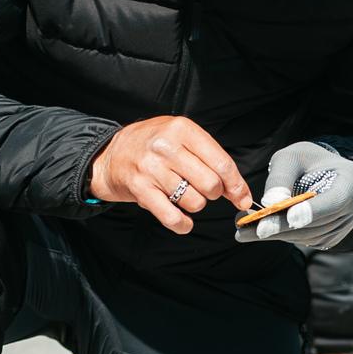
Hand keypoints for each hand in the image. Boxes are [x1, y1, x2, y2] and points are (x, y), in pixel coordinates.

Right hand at [89, 116, 252, 234]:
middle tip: (204, 189)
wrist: (110, 153)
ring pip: (193, 201)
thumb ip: (210, 158)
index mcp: (182, 129)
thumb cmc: (151, 145)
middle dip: (214, 194)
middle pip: (210, 184)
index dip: (236, 185)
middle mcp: (166, 147)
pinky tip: (183, 221)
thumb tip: (238, 192)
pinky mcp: (140, 189)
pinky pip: (171, 216)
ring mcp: (152, 168)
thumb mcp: (181, 137)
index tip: (242, 198)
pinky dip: (182, 224)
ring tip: (183, 194)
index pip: (221, 162)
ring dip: (194, 204)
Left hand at [235, 139, 352, 252]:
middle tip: (252, 228)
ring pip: (311, 235)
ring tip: (245, 230)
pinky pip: (307, 240)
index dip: (313, 210)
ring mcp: (346, 224)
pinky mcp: (333, 236)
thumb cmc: (306, 159)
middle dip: (284, 226)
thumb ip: (281, 177)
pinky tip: (262, 230)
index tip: (290, 217)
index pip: (336, 200)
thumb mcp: (292, 157)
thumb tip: (270, 203)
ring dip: (279, 234)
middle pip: (319, 223)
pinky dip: (284, 236)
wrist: (321, 171)